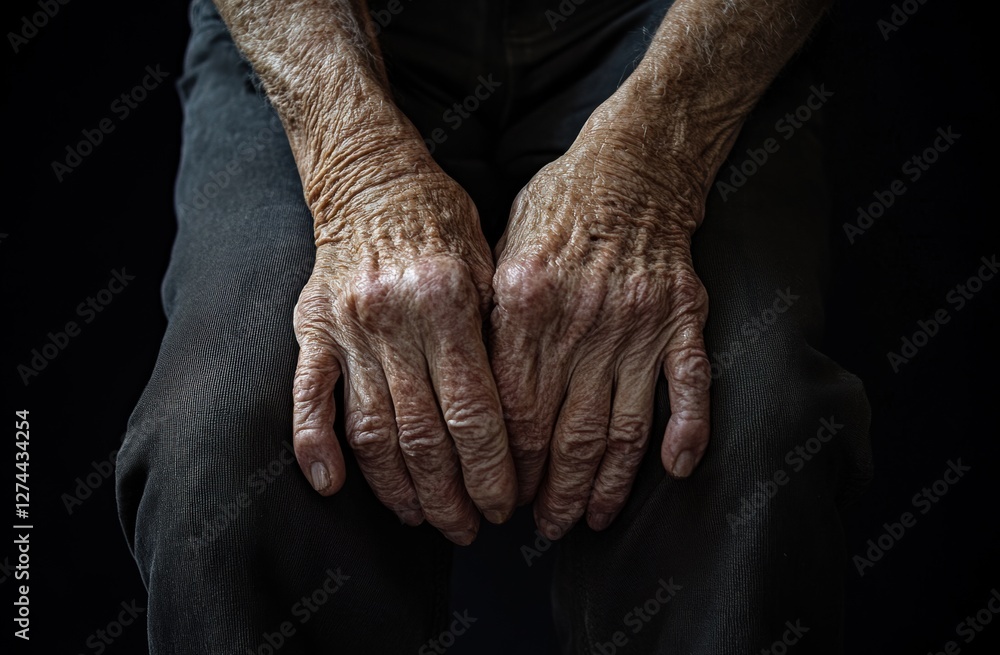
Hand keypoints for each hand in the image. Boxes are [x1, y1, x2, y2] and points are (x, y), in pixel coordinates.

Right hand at [292, 148, 516, 544]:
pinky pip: (308, 395)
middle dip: (451, 494)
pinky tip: (331, 486)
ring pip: (370, 428)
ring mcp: (345, 327)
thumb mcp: (489, 263)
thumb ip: (497, 335)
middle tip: (470, 528)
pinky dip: (314, 444)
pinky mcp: (311, 328)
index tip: (504, 505)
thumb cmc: (443, 221)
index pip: (474, 411)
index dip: (491, 469)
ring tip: (421, 520)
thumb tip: (517, 418)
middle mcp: (393, 319)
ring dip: (397, 486)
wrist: (371, 177)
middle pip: (423, 433)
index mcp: (446, 303)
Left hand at [490, 112, 712, 538]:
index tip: (501, 497)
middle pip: (566, 432)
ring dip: (607, 482)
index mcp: (525, 307)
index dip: (507, 466)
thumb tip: (465, 396)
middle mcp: (581, 322)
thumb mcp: (498, 253)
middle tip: (543, 527)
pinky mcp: (682, 319)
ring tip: (590, 519)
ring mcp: (638, 323)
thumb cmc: (553, 212)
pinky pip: (688, 385)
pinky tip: (676, 471)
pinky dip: (686, 430)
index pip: (514, 412)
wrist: (629, 166)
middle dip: (552, 491)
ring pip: (623, 425)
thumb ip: (487, 323)